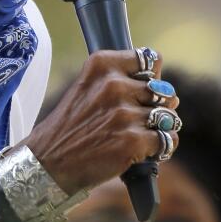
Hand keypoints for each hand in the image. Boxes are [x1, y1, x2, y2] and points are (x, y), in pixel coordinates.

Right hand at [25, 49, 178, 194]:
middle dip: (158, 106)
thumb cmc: (70, 127)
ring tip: (141, 136)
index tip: (141, 90)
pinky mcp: (132, 141)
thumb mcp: (87, 88)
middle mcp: (113, 85)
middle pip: (162, 90)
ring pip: (168, 116)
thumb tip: (172, 95)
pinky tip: (148, 151)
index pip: (149, 59)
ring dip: (161, 128)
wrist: (49, 162)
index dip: (151, 76)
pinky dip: (163, 147)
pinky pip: (167, 139)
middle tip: (138, 120)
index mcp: (101, 65)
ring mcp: (123, 114)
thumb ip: (123, 82)